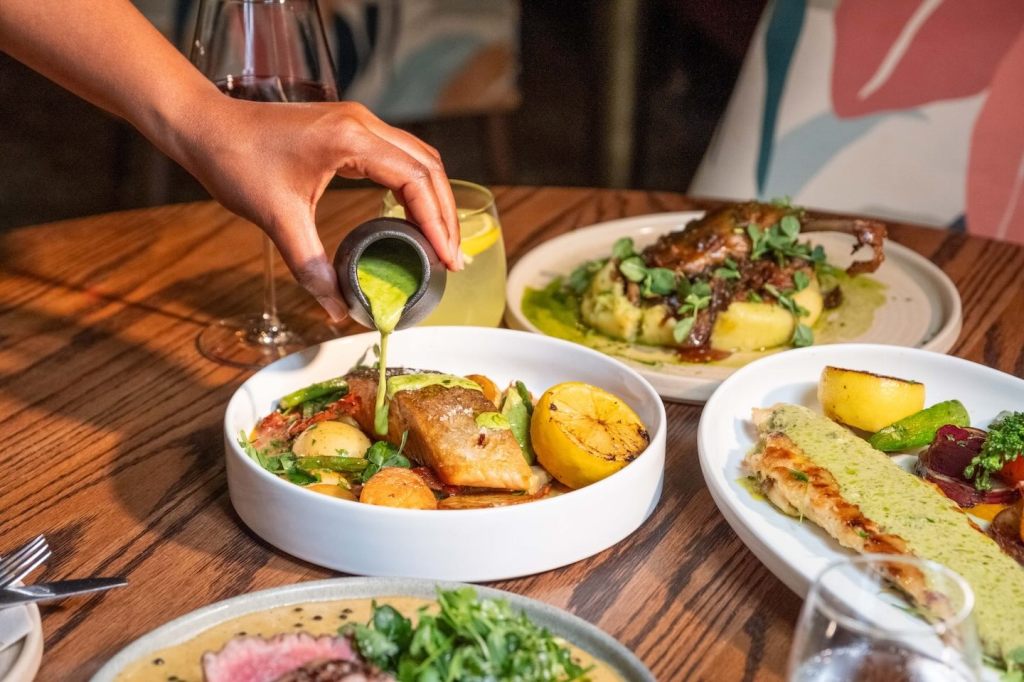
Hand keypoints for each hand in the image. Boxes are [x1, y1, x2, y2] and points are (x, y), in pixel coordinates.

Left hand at [173, 95, 461, 321]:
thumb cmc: (237, 161)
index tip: (447, 259)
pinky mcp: (350, 128)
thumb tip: (338, 309)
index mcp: (351, 139)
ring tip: (440, 241)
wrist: (206, 126)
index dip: (437, 224)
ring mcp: (358, 122)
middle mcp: (363, 124)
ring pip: (418, 158)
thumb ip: (312, 267)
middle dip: (445, 214)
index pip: (416, 181)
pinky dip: (415, 185)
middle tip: (451, 258)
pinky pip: (399, 155)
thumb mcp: (278, 220)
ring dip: (434, 198)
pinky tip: (413, 214)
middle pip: (427, 168)